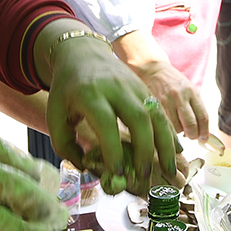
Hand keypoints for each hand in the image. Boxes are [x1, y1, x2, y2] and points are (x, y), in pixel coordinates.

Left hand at [44, 31, 177, 190]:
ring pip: (156, 114)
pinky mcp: (145, 88)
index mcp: (89, 94)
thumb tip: (86, 168)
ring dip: (165, 143)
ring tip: (169, 170)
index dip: (113, 150)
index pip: (106, 123)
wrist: (83, 54)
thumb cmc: (67, 90)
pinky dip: (169, 133)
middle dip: (145, 150)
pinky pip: (161, 112)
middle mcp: (116, 88)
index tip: (117, 174)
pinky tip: (174, 152)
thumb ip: (65, 145)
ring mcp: (134, 86)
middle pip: (138, 117)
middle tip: (145, 176)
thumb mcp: (55, 115)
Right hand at [130, 59, 209, 143]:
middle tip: (192, 137)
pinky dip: (169, 129)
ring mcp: (167, 101)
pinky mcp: (155, 105)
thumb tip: (201, 131)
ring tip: (179, 127)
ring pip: (177, 128)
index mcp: (192, 92)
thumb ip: (195, 107)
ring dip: (180, 132)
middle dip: (193, 136)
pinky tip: (169, 124)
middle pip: (191, 125)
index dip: (205, 132)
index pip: (203, 117)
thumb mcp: (188, 90)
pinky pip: (165, 124)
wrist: (153, 71)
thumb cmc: (174, 83)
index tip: (204, 139)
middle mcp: (180, 96)